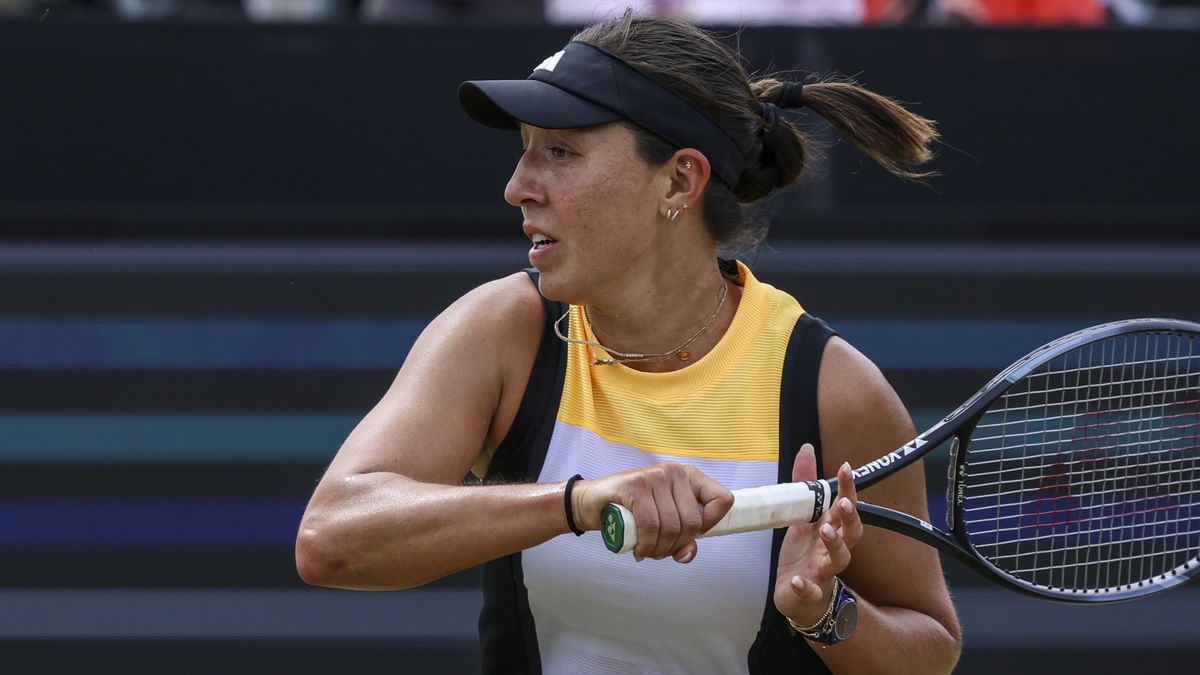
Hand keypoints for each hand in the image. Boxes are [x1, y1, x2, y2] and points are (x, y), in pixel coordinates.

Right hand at [571, 462, 733, 562]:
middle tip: (659, 551)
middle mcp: (675, 472)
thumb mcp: (664, 521)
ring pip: (671, 527)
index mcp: (689, 476)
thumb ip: (683, 538)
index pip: (723, 500)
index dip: (711, 525)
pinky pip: (650, 525)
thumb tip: (686, 554)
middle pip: (692, 522)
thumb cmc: (632, 511)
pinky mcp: (635, 485)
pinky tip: (638, 550)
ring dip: (658, 550)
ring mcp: (655, 476)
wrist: (594, 502)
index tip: (691, 535)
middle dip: (675, 546)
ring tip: (646, 551)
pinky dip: (645, 545)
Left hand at [773, 444, 862, 627]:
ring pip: (838, 560)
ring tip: (824, 530)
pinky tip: (799, 580)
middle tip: (842, 504)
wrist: (797, 597)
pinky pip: (811, 590)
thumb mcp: (801, 519)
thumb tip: (807, 449)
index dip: (848, 489)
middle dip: (849, 519)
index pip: (845, 508)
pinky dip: (805, 586)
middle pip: (851, 534)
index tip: (845, 468)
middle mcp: (833, 550)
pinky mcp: (810, 592)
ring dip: (834, 545)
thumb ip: (805, 487)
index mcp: (831, 530)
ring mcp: (824, 572)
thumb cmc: (804, 556)